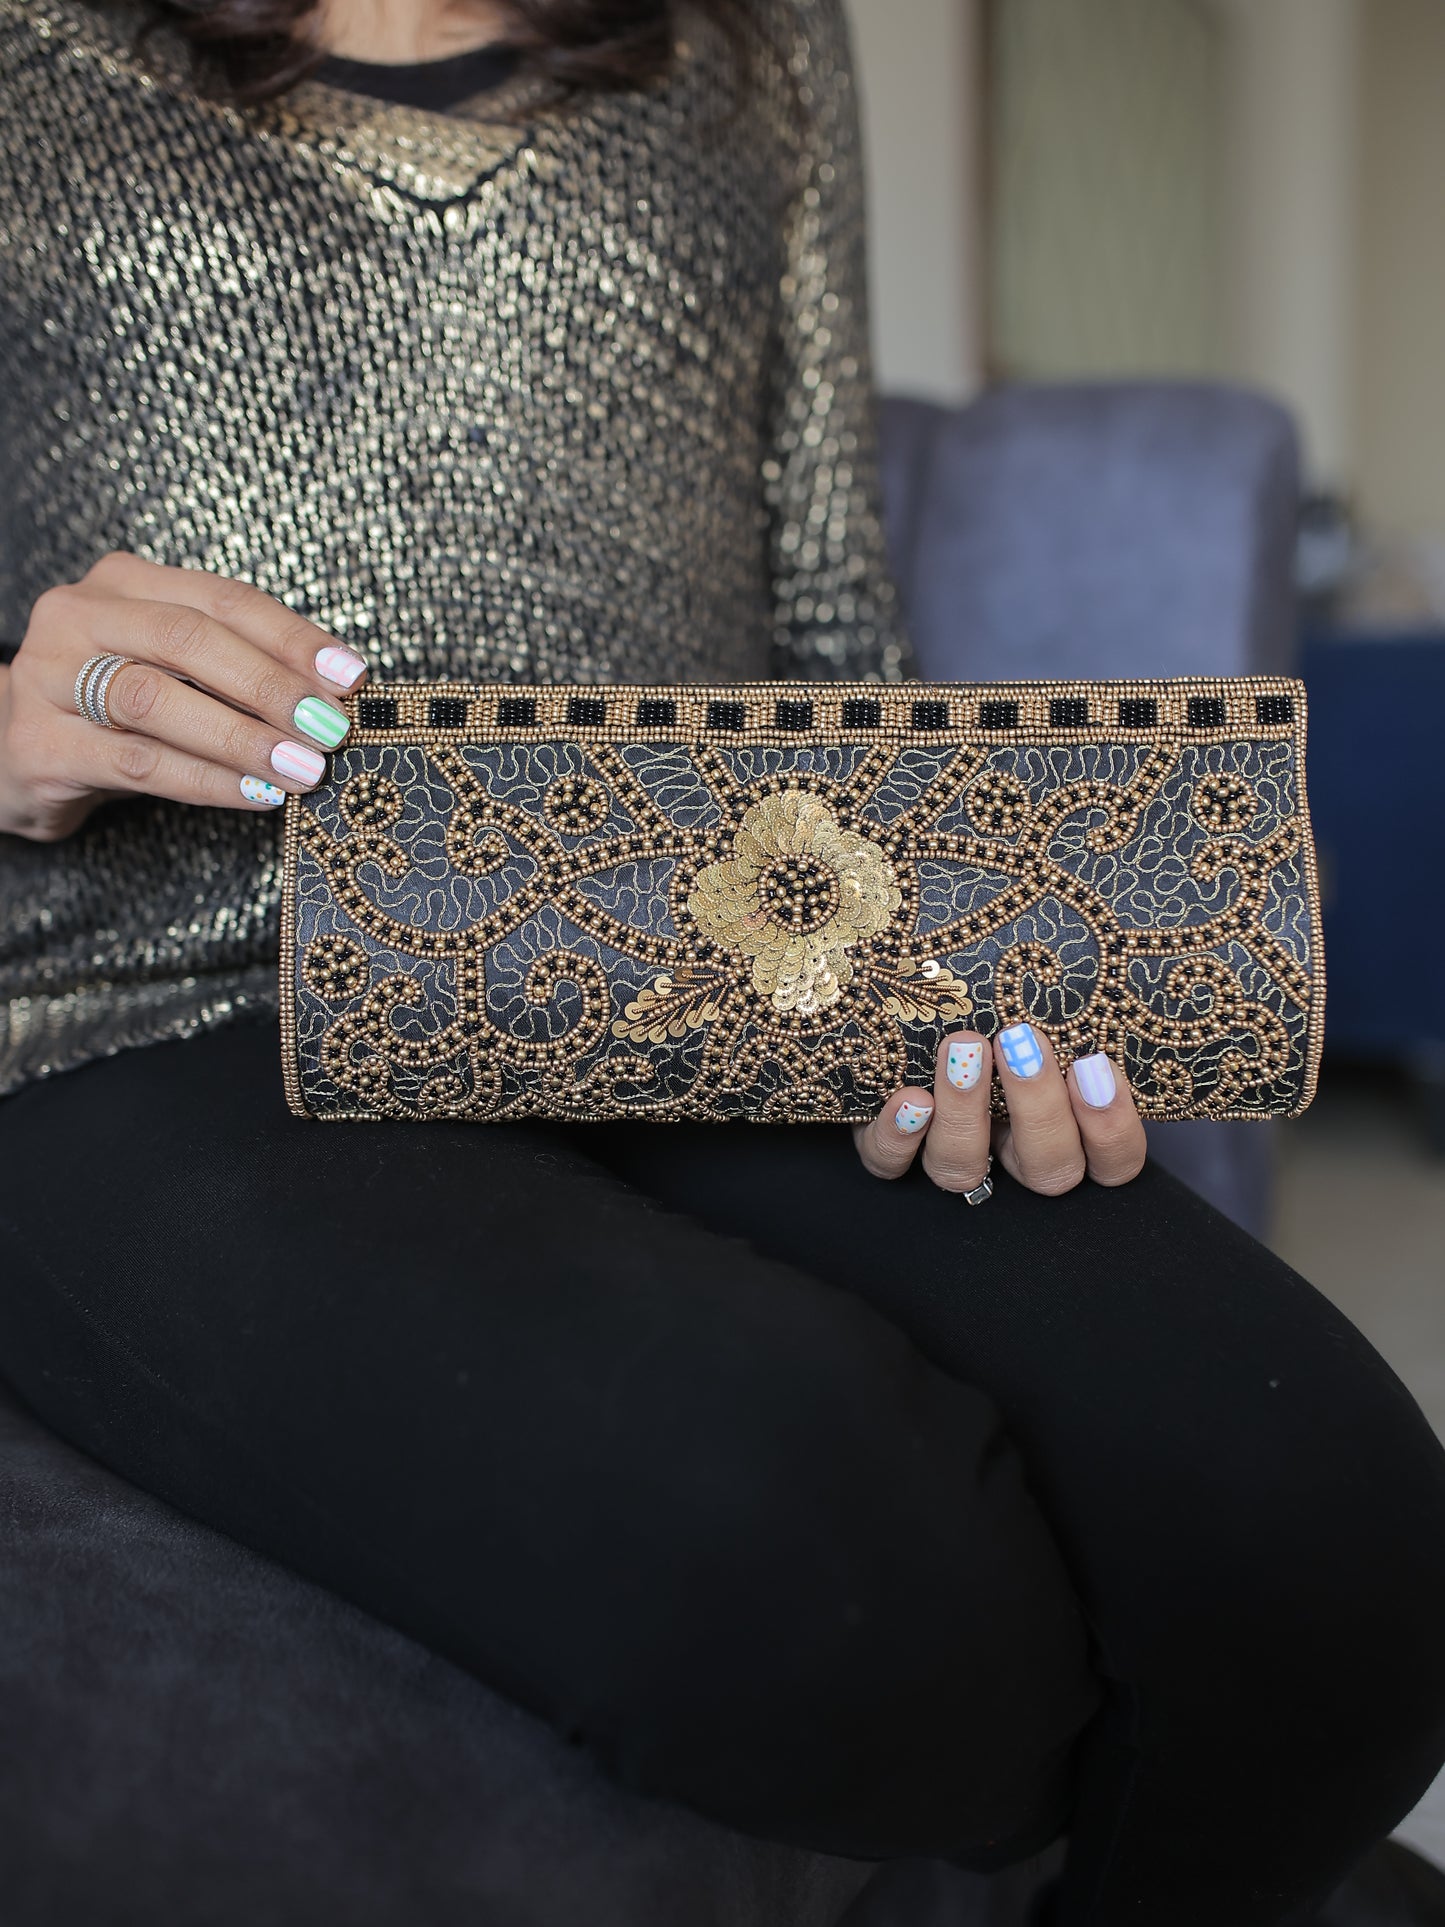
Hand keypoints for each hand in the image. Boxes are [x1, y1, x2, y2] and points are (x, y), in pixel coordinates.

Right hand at [0, 551, 368, 841]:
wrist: (7, 749)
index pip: (222, 598)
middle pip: (188, 640)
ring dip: (242, 737)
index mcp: (123, 583)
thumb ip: (233, 668)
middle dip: (270, 685)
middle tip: (330, 727)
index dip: (292, 636)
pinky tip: (255, 794)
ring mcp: (49, 678)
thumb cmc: (109, 708)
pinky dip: (206, 779)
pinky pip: (137, 763)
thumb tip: (333, 696)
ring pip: (157, 700)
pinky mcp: (40, 745)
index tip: (351, 676)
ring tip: (302, 768)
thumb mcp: (166, 666)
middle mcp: (79, 616)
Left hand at [853, 1023, 1147, 1197]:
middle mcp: (1013, 1156)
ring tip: (963, 1048)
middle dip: (1039, 1109)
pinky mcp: (891, 1152)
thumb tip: (1088, 959)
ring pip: (965, 1170)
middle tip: (1022, 1043)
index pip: (1113, 1161)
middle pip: (1048, 1170)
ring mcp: (953, 1157)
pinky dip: (899, 1139)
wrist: (902, 1015)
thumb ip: (1069, 1005)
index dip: (1111, 1128)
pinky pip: (893, 1166)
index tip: (1093, 1065)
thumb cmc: (996, 1006)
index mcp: (1065, 1132)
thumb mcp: (1039, 1005)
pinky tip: (910, 1099)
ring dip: (965, 1113)